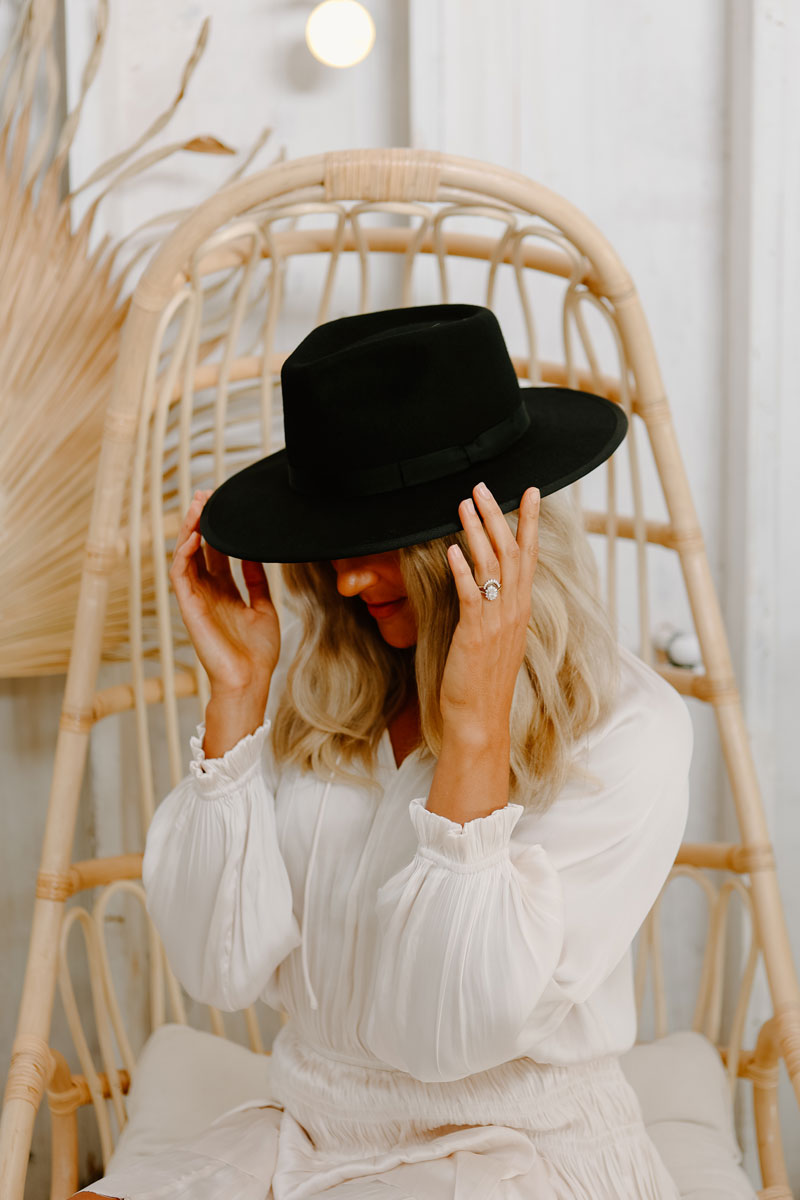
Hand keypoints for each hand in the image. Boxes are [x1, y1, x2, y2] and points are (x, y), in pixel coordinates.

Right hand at [168, 490, 280, 696]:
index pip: (216, 553)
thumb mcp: (264, 608)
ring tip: (197, 506)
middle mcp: (207, 592)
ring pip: (185, 556)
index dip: (218, 529)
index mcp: (225, 592)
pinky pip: (180, 575)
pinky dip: (184, 554)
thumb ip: (257, 581)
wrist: (250, 680)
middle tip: (206, 495)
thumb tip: (255, 554)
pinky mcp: (189, 607)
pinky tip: (194, 535)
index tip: (224, 506)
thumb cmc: (257, 653)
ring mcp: (196, 599)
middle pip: (198, 549)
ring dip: (189, 530)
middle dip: (200, 521)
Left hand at [440, 481, 539, 737]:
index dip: (530, 522)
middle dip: (499, 515)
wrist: (480, 720)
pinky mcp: (476, 634)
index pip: (529, 556)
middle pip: (511, 552)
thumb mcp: (495, 639)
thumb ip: (494, 609)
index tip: (531, 492)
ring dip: (478, 532)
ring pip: (492, 566)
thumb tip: (487, 586)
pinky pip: (471, 595)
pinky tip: (452, 548)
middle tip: (484, 486)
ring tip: (465, 504)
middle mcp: (513, 611)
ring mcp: (497, 622)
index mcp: (520, 610)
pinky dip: (462, 570)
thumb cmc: (482, 682)